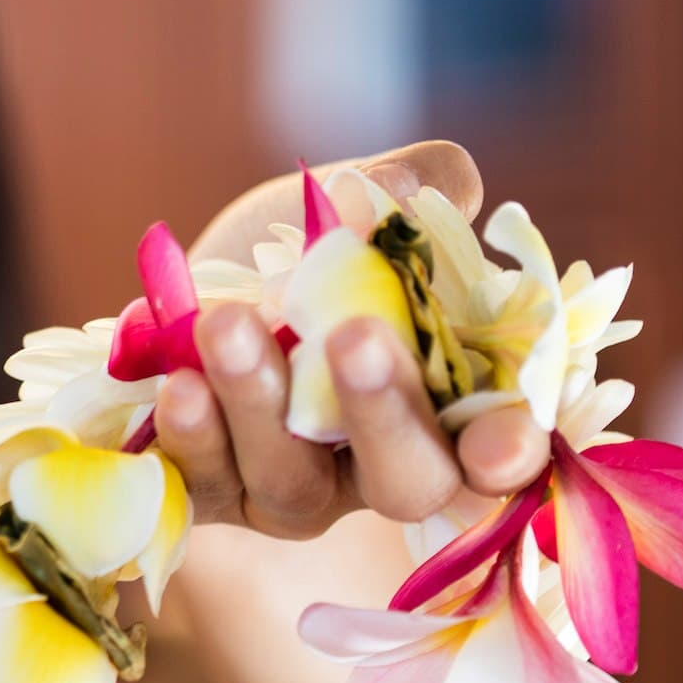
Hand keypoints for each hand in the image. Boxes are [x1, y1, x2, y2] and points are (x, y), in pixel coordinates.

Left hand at [159, 141, 549, 536]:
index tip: (500, 442)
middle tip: (354, 336)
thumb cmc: (297, 254)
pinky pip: (201, 482)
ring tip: (225, 323)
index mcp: (449, 405)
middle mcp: (378, 468)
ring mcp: (291, 492)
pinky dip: (188, 429)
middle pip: (406, 481)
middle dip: (383, 413)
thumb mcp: (357, 206)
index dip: (507, 454)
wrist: (187, 290)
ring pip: (290, 479)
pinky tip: (175, 377)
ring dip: (259, 399)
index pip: (498, 454)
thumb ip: (418, 189)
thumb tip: (410, 188)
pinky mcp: (209, 495)